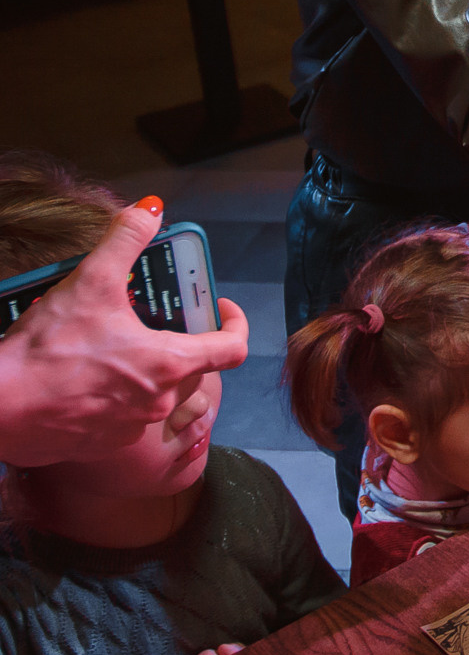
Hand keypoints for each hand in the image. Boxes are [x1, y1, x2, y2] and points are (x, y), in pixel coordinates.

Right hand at [0, 201, 249, 467]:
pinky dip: (119, 398)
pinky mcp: (102, 446)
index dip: (234, 323)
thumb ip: (125, 241)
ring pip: (160, 396)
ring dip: (150, 372)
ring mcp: (132, 428)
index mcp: (170, 364)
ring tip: (119, 346)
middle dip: (183, 343)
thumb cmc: (47, 351)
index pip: (233, 348)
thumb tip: (149, 209)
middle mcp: (160, 402)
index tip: (217, 308)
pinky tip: (90, 378)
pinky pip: (126, 419)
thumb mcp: (90, 282)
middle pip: (195, 369)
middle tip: (157, 321)